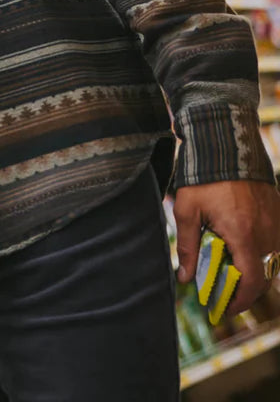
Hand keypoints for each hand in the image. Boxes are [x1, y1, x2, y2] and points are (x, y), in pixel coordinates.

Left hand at [174, 179, 279, 315]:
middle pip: (262, 276)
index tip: (225, 308)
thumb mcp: (187, 210)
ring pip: (271, 262)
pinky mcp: (279, 215)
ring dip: (253, 271)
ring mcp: (277, 225)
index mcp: (244, 235)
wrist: (227, 147)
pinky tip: (242, 249)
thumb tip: (185, 277)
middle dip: (244, 289)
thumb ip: (188, 246)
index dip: (240, 301)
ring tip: (229, 270)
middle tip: (224, 293)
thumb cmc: (204, 178)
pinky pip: (275, 245)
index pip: (251, 282)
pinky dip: (261, 254)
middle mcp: (267, 234)